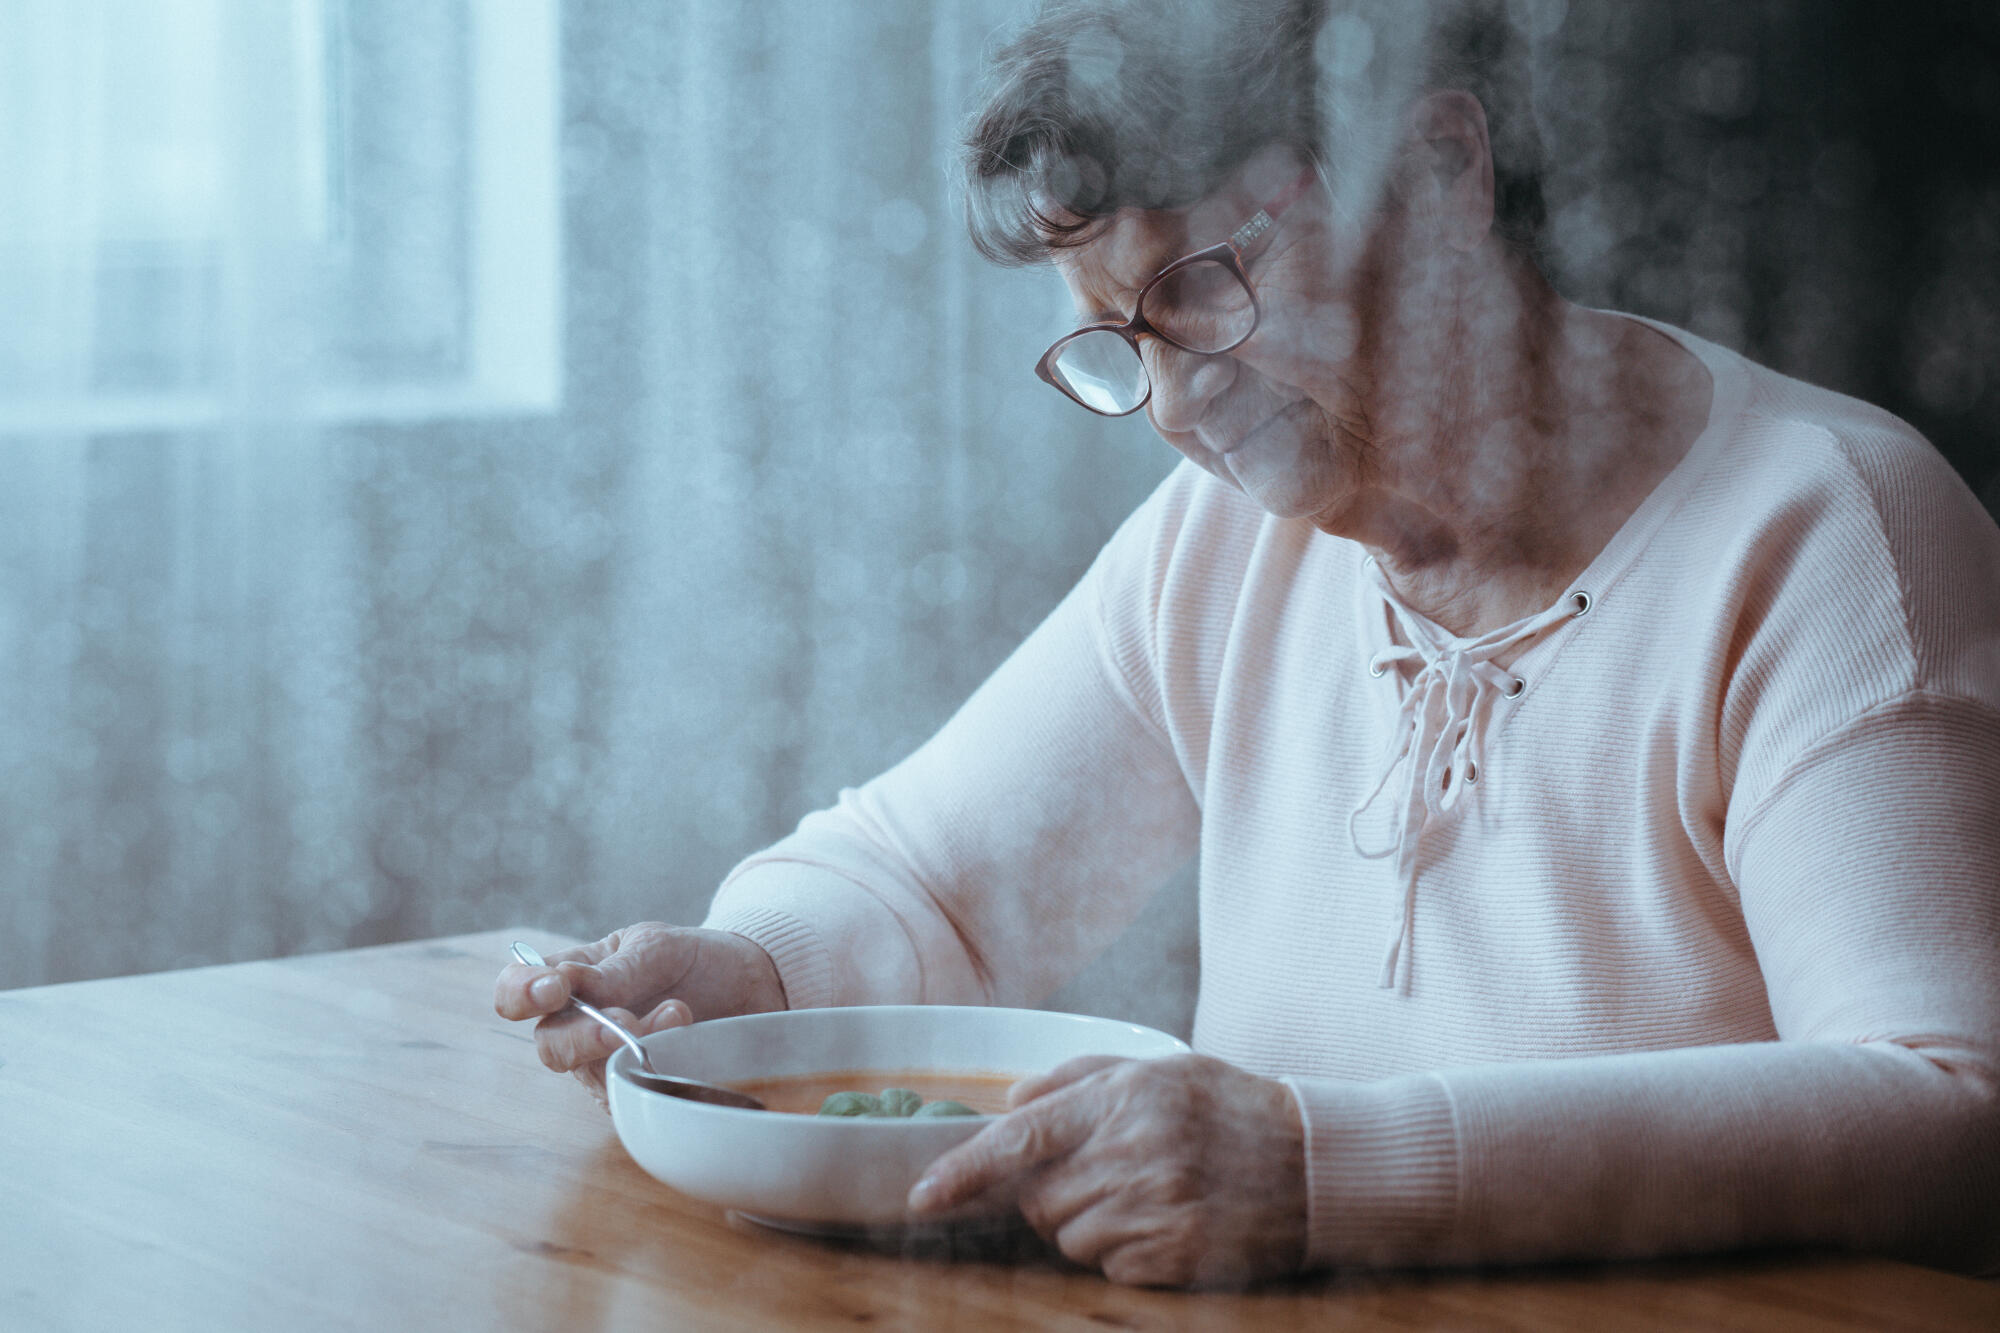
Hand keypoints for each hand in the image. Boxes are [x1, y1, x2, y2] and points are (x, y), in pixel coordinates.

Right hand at [492, 923, 785, 1109]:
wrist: (752, 983)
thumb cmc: (693, 959)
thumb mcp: (657, 947)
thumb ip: (615, 968)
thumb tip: (565, 981)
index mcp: (572, 979)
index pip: (516, 990)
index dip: (521, 994)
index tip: (555, 988)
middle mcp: (579, 1025)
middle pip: (550, 1046)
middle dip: (584, 1037)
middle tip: (624, 1022)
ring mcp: (608, 1064)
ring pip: (593, 1075)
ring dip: (632, 1048)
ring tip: (679, 1013)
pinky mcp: (641, 1092)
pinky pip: (634, 1096)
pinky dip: (659, 1070)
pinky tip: (689, 1040)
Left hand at [907, 1053, 1306, 1287]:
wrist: (1316, 1161)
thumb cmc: (1229, 1107)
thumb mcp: (1157, 1067)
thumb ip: (1075, 1077)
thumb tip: (1008, 1100)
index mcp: (1122, 1099)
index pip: (1020, 1140)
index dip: (963, 1170)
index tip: (920, 1196)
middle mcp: (1134, 1155)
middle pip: (1038, 1200)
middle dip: (1052, 1194)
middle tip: (1105, 1171)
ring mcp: (1156, 1211)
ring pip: (1069, 1238)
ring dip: (1089, 1223)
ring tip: (1145, 1194)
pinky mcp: (1177, 1258)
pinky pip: (1109, 1267)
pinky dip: (1124, 1252)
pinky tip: (1165, 1222)